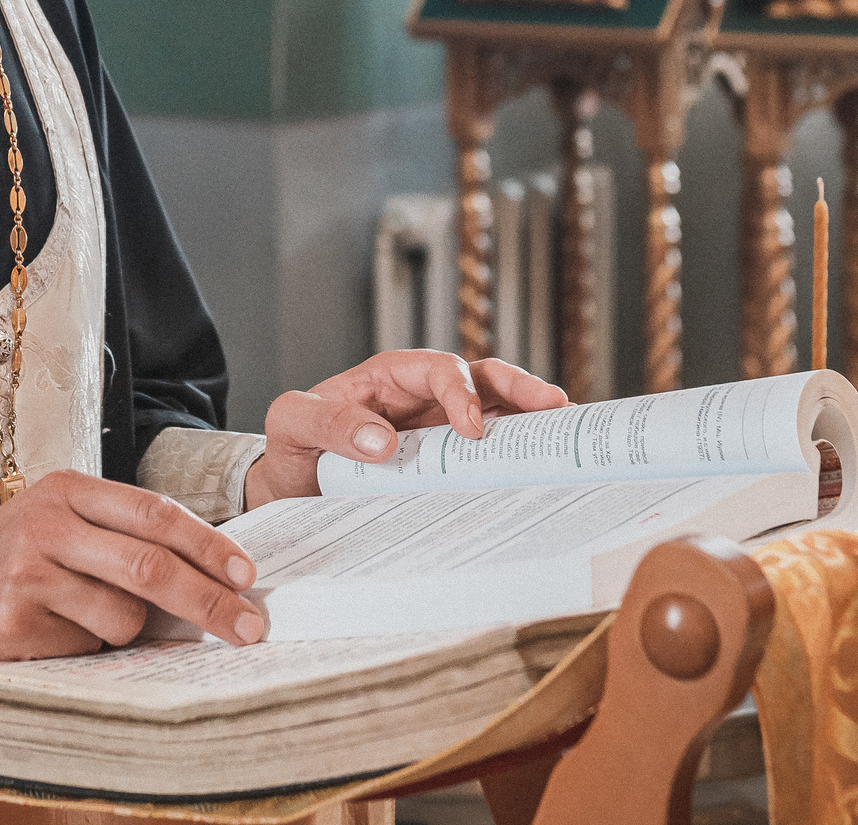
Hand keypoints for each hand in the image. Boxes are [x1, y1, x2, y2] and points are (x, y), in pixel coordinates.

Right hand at [0, 470, 262, 657]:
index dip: (208, 545)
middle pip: (149, 565)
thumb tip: (210, 575)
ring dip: (126, 633)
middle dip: (208, 601)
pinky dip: (86, 651)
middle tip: (247, 626)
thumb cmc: (11, 561)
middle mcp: (47, 524)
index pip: (154, 513)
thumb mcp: (60, 524)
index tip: (246, 574)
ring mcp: (28, 572)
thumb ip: (119, 537)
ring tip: (85, 621)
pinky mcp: (14, 621)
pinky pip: (86, 649)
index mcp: (67, 490)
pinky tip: (52, 636)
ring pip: (122, 617)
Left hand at [245, 353, 567, 508]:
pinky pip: (487, 453)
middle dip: (521, 389)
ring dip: (530, 419)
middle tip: (555, 407)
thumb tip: (383, 440)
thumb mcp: (294, 423)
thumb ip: (330, 422)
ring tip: (567, 433)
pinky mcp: (446, 462)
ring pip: (496, 412)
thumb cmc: (292, 445)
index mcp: (391, 376)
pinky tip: (541, 468)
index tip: (470, 429)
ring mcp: (440, 429)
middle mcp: (423, 397)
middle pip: (484, 379)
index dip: (460, 392)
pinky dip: (516, 454)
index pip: (439, 369)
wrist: (290, 487)